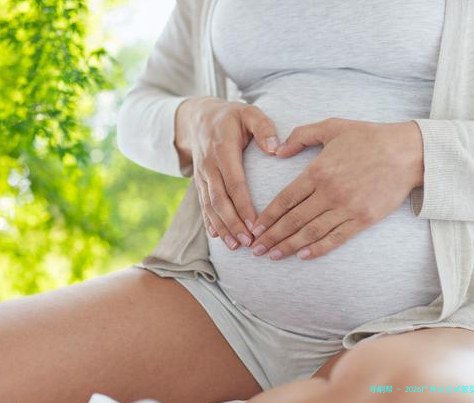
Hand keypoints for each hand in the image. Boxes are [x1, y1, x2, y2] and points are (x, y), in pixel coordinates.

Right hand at [175, 96, 280, 249]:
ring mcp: (202, 175)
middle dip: (233, 223)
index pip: (234, 183)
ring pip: (210, 206)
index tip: (255, 223)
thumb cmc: (230, 116)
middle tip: (249, 242)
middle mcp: (209, 166)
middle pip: (220, 200)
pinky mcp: (199, 182)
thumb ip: (263, 127)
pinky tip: (219, 237)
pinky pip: (203, 204)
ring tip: (236, 246)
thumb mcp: (248, 113)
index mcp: (223, 150)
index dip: (244, 205)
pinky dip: (210, 221)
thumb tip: (275, 148)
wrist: (198, 117)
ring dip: (222, 227)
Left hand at [249, 118, 423, 259]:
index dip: (267, 216)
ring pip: (311, 232)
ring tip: (272, 256)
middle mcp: (329, 192)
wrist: (407, 152)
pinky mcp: (364, 219)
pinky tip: (303, 256)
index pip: (285, 199)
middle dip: (271, 237)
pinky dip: (318, 249)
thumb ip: (301, 136)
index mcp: (318, 171)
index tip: (255, 227)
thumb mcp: (332, 126)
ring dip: (289, 246)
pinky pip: (336, 238)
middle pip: (293, 220)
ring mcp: (347, 208)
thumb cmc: (369, 137)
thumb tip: (277, 151)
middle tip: (255, 249)